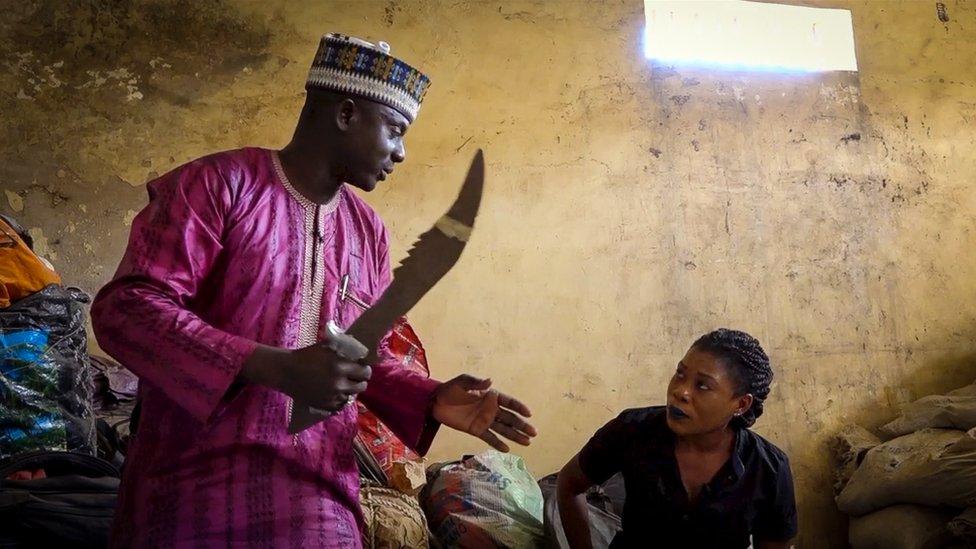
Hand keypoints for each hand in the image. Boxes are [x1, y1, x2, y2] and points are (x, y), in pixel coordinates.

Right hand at [242, 337, 371, 412]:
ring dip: (351, 390)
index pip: (365, 372)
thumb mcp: (326, 348)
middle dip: (360, 380)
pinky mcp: (325, 405)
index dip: (365, 369)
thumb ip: (343, 350)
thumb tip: (359, 350)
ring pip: (352, 396)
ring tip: (345, 384)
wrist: (287, 371)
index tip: (362, 367)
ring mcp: (332, 396)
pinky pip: (341, 405)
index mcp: (340, 367)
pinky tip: (337, 392)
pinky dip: (341, 399)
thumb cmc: (306, 356)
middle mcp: (338, 383)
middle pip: (362, 386)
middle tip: (356, 377)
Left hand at [432, 375, 536, 451]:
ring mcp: (484, 421)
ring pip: (503, 430)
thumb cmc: (450, 389)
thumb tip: (490, 381)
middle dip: (522, 425)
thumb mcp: (462, 382)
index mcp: (490, 396)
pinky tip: (507, 449)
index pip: (509, 402)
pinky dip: (498, 444)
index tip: (529, 414)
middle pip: (510, 418)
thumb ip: (476, 382)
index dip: (519, 407)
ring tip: (528, 442)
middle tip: (534, 433)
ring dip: (515, 435)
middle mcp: (490, 409)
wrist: (435, 402)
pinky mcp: (476, 430)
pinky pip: (489, 438)